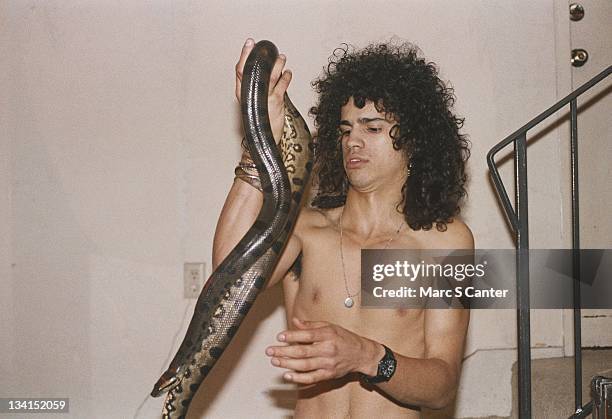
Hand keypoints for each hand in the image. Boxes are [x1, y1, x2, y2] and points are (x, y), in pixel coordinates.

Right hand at [235, 38, 291, 143]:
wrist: (265, 140)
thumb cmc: (260, 123)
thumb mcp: (253, 104)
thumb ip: (255, 90)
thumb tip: (264, 75)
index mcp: (243, 94)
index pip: (241, 71)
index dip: (245, 56)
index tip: (249, 44)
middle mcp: (252, 94)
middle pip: (254, 70)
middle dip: (260, 56)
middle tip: (266, 47)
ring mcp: (264, 97)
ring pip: (270, 74)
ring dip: (278, 64)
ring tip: (282, 58)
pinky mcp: (275, 101)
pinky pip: (282, 84)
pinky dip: (286, 77)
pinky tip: (288, 73)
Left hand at [265, 317, 383, 383]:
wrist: (361, 354)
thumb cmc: (344, 338)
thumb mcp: (329, 326)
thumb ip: (311, 325)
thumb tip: (294, 321)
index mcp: (327, 335)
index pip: (307, 335)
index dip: (292, 336)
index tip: (280, 336)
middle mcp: (327, 349)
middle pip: (302, 352)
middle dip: (284, 352)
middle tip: (270, 351)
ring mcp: (328, 363)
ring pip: (304, 365)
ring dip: (287, 364)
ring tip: (275, 361)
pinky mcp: (328, 374)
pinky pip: (311, 378)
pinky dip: (298, 378)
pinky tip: (287, 375)